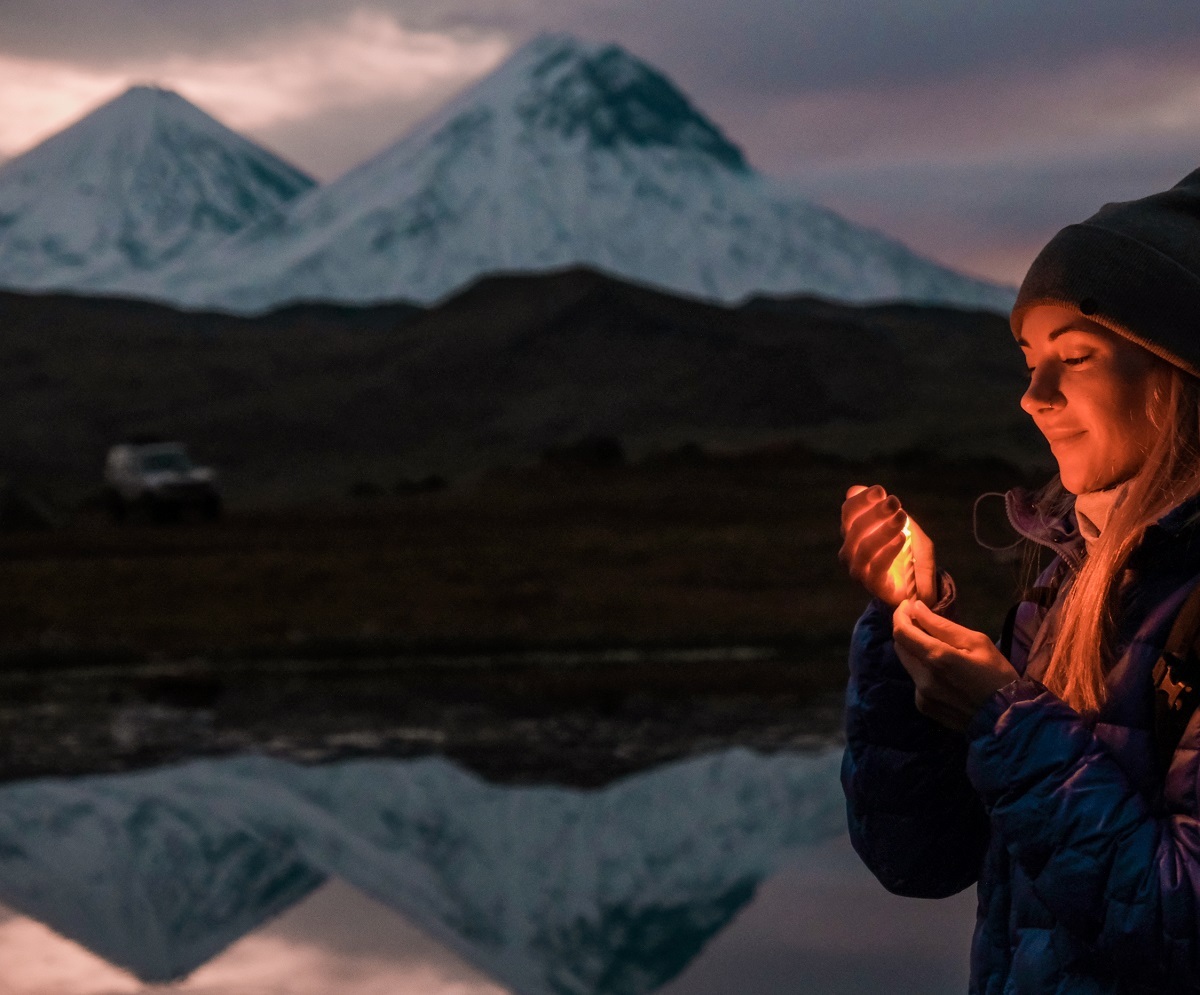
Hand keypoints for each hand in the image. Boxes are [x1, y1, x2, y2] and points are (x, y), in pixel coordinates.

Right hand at [839, 484, 936, 605]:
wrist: (920, 587)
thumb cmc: (909, 553)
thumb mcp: (904, 526)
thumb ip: (885, 510)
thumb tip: (856, 489)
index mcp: (853, 534)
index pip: (849, 513)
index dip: (862, 500)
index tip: (881, 491)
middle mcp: (850, 552)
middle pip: (855, 528)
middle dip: (876, 512)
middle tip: (895, 502)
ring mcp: (859, 570)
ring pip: (864, 547)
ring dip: (883, 530)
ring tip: (901, 518)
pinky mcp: (873, 585)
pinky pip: (876, 567)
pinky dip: (888, 550)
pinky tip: (902, 538)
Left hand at [892, 599, 1018, 730]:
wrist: (1007, 719)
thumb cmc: (997, 675)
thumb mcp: (977, 642)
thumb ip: (942, 625)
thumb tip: (916, 608)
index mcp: (937, 659)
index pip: (901, 632)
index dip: (900, 615)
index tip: (908, 605)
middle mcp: (923, 679)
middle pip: (900, 647)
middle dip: (908, 631)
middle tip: (924, 622)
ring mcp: (921, 696)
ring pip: (908, 663)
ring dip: (916, 650)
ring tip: (938, 646)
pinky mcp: (924, 707)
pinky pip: (916, 680)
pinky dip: (923, 669)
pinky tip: (943, 671)